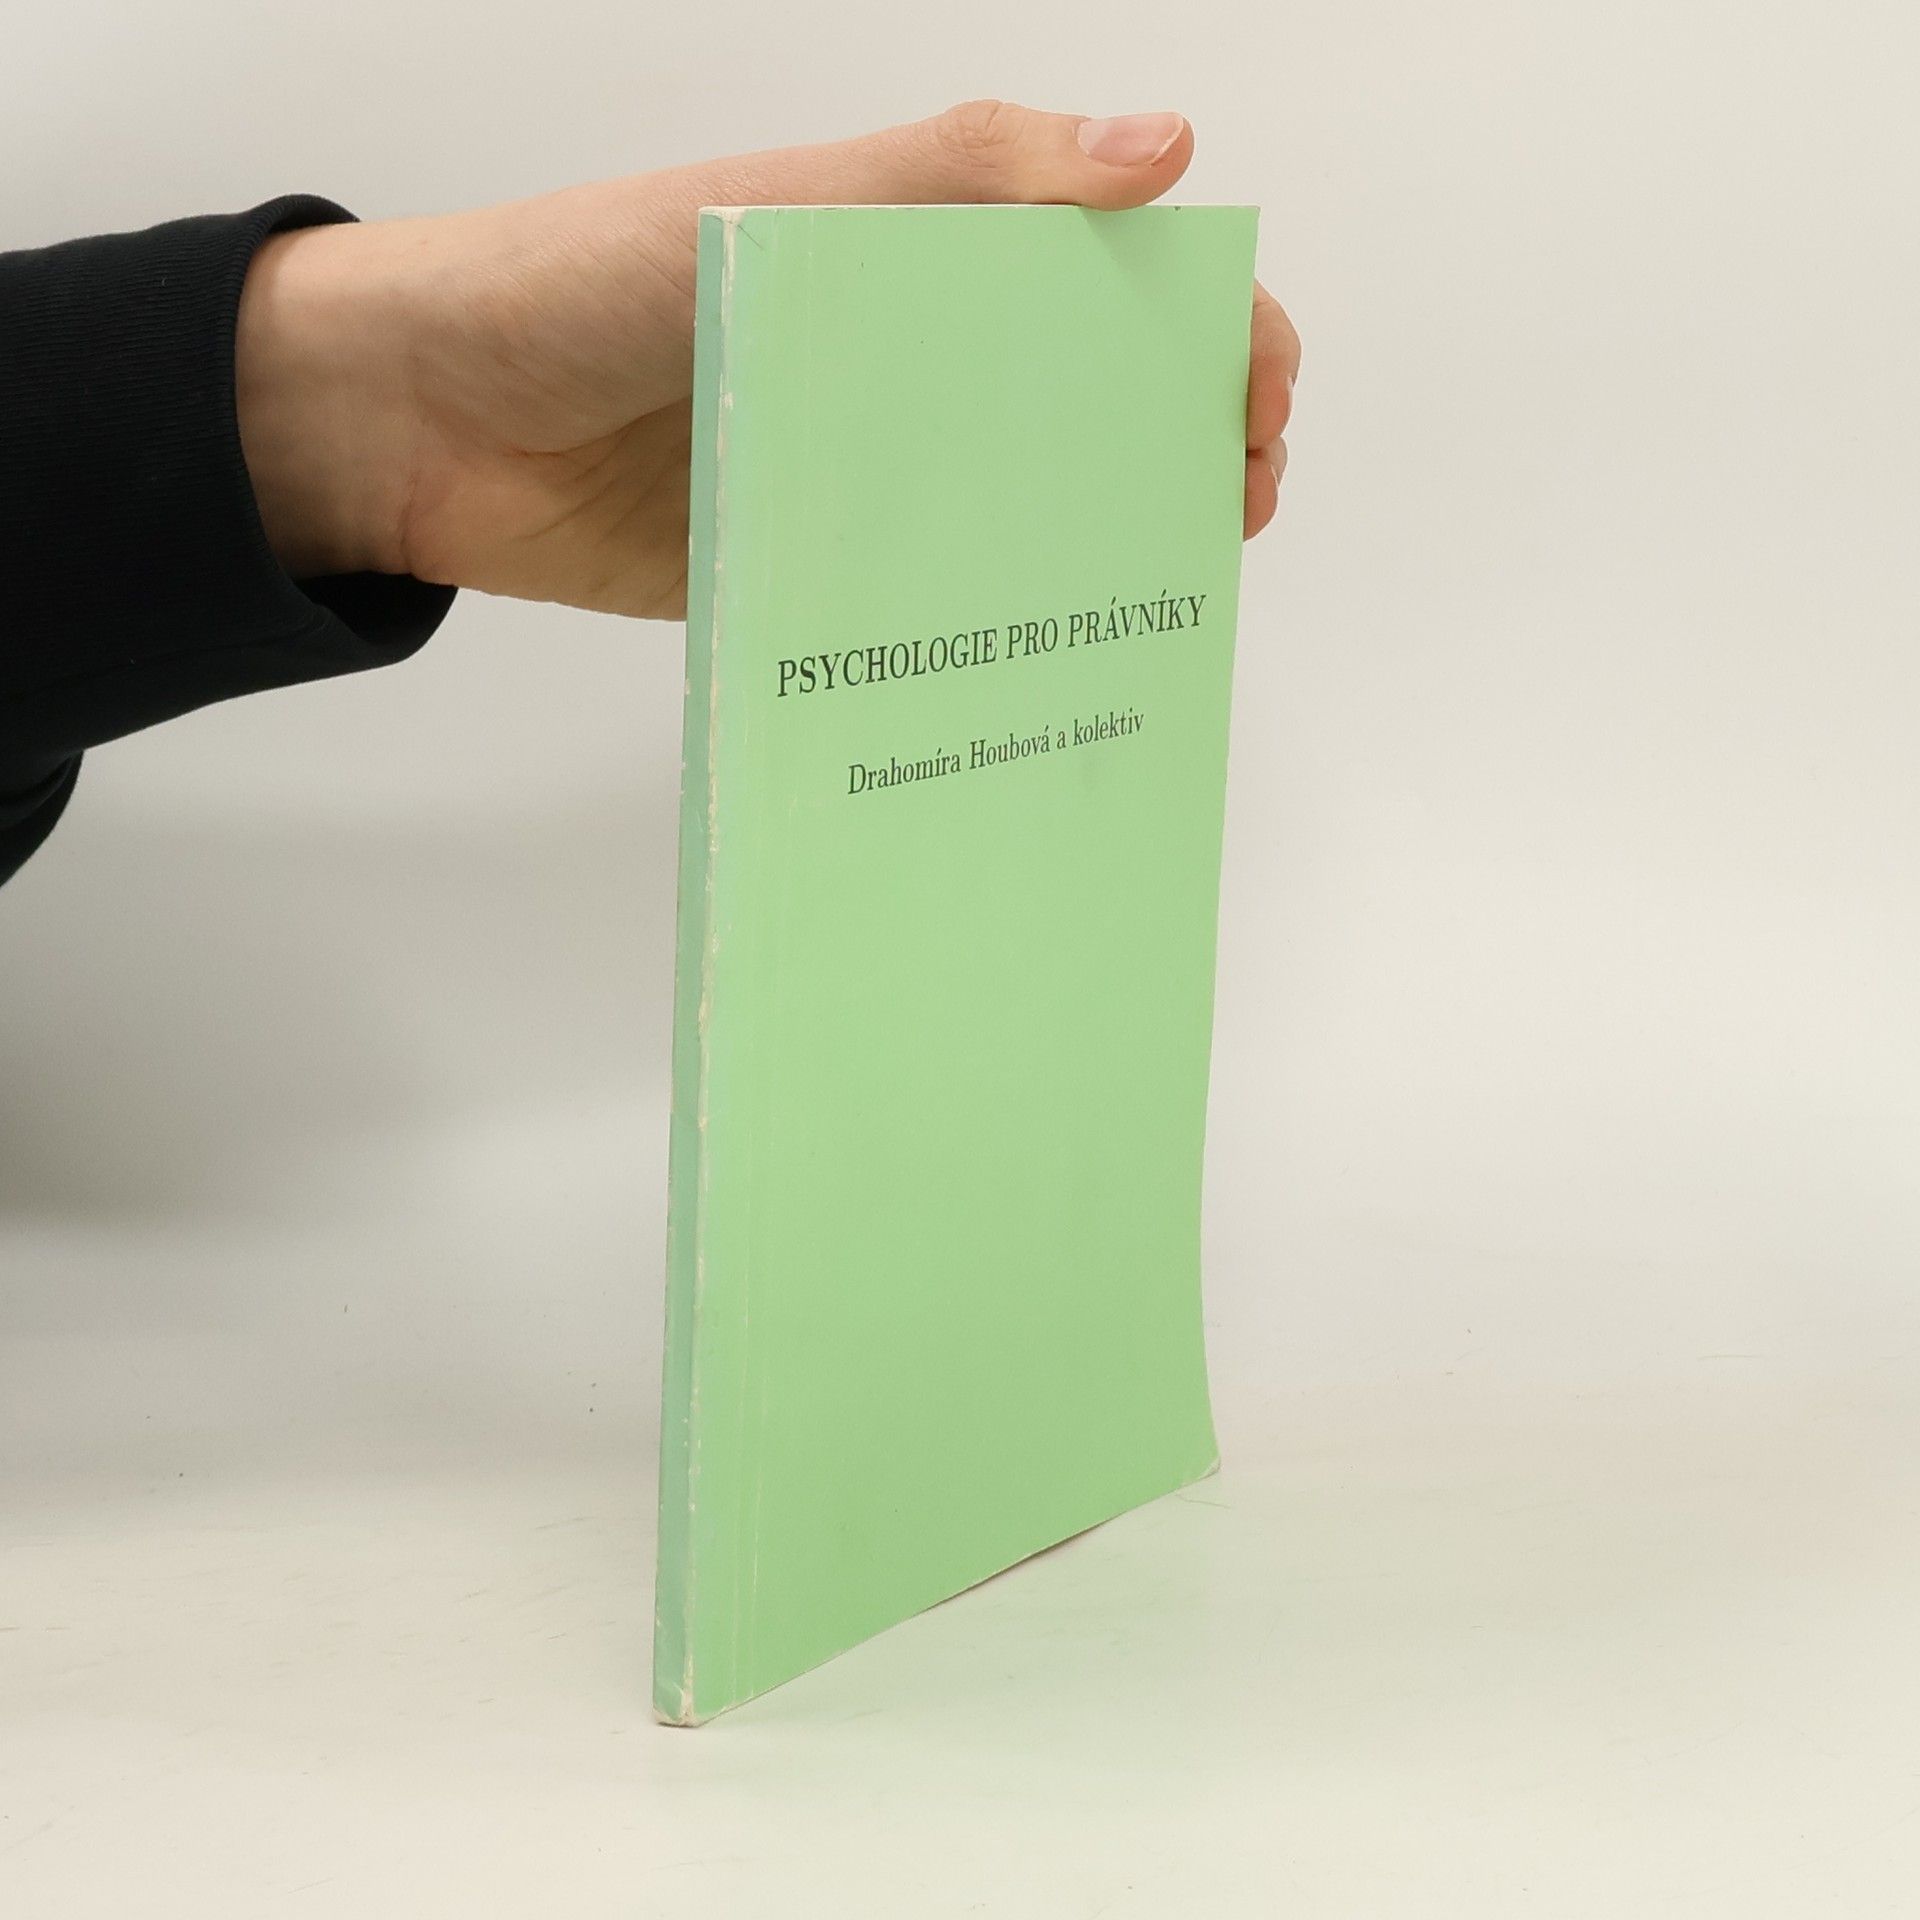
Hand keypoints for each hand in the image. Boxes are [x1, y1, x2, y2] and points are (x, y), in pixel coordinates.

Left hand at [236, 102, 1300, 616]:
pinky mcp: (821, 572)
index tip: (1253, 415)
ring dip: (1107, 549)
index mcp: (926, 256)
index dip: (1213, 334)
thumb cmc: (587, 282)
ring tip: (1152, 604)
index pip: (1116, 279)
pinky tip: (1047, 664)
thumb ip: (962, 178)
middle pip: (1096, 404)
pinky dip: (1000, 626)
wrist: (426, 422)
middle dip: (1186, 453)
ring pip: (1029, 510)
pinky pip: (934, 599)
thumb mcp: (785, 207)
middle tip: (1219, 524)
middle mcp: (916, 365)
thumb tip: (1166, 151)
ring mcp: (872, 476)